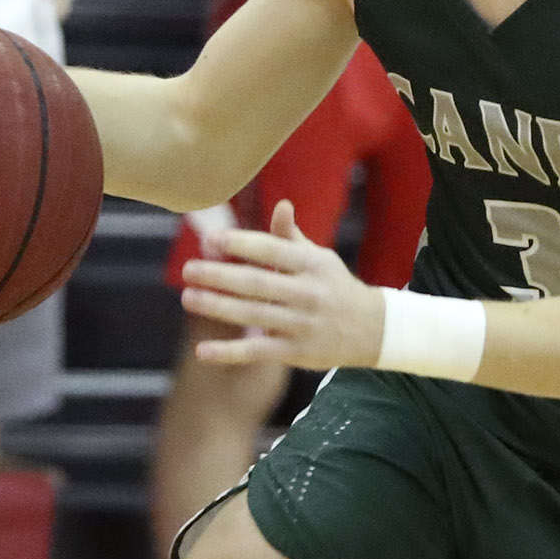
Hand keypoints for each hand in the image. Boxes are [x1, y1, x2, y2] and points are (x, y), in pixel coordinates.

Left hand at [178, 202, 385, 371]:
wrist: (371, 330)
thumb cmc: (333, 286)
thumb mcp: (318, 258)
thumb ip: (291, 237)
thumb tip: (281, 205)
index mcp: (313, 264)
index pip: (273, 250)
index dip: (241, 244)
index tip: (211, 239)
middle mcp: (308, 294)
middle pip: (258, 283)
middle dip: (221, 276)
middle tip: (189, 269)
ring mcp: (302, 325)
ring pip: (254, 315)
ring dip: (218, 307)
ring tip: (188, 297)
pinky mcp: (296, 353)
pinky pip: (258, 352)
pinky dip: (229, 353)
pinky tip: (202, 351)